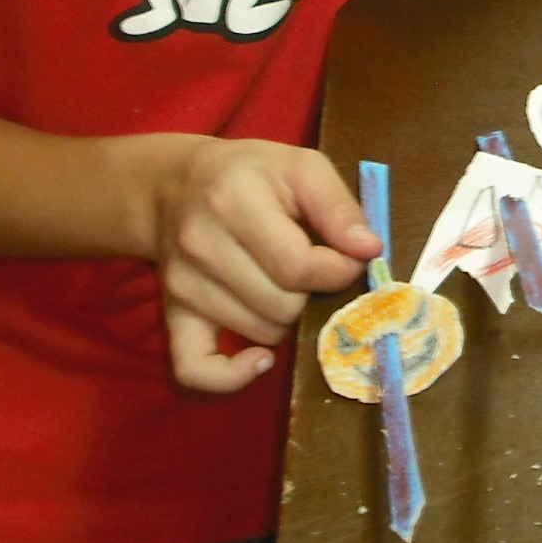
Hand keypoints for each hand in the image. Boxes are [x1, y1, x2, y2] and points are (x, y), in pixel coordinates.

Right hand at [149, 137, 382, 392]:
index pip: (298, 266)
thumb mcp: (301, 166)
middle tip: (312, 268)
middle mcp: (201, 246)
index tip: (346, 257)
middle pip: (283, 305)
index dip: (338, 270)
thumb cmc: (250, 174)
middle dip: (312, 292)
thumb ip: (338, 205)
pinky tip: (260, 357)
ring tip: (282, 284)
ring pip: (261, 333)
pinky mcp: (172, 316)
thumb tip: (369, 250)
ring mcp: (183, 286)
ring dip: (287, 318)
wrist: (176, 187)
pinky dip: (234, 376)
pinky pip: (196, 369)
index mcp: (233, 201)